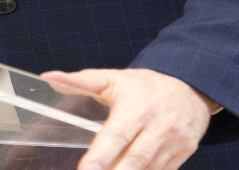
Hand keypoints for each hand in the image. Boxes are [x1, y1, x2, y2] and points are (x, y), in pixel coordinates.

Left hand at [40, 68, 216, 169]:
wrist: (190, 89)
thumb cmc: (145, 86)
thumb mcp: (114, 79)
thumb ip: (81, 81)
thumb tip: (48, 78)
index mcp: (137, 107)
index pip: (117, 135)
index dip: (102, 155)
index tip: (87, 169)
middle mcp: (158, 127)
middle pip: (134, 160)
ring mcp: (173, 144)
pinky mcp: (182, 156)